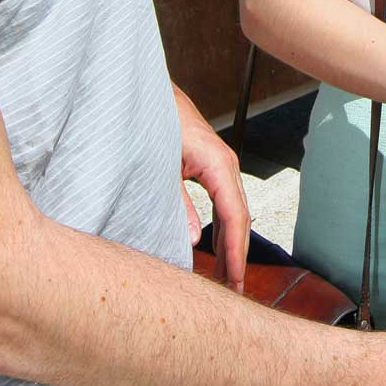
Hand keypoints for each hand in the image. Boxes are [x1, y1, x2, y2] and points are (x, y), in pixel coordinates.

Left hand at [173, 85, 250, 292]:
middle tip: (235, 293)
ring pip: (234, 212)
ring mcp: (219, 166)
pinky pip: (224, 203)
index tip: (235, 281)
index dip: (236, 252)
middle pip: (239, 218)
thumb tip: (191, 240)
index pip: (235, 216)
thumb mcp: (161, 166)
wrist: (146, 93)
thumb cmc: (154, 120)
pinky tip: (219, 248)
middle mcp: (224, 164)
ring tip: (229, 279)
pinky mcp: (210, 167)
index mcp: (217, 163)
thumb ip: (177, 204)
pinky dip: (224, 228)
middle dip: (238, 256)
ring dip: (232, 244)